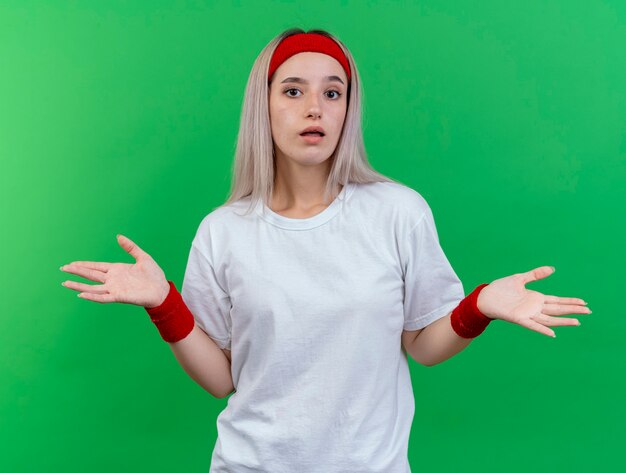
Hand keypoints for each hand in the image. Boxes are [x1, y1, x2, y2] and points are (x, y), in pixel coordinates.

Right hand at [60, 234, 170, 307]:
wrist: (162, 289)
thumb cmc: (154, 275)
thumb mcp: (143, 257)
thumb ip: (130, 247)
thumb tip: (119, 236)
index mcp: (117, 269)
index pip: (96, 267)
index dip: (84, 265)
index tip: (71, 263)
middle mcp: (113, 279)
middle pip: (91, 275)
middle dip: (77, 271)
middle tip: (62, 268)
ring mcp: (115, 288)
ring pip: (92, 287)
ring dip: (79, 285)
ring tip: (65, 282)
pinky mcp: (120, 296)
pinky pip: (103, 297)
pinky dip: (92, 296)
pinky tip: (81, 294)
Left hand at [476, 266, 590, 337]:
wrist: (485, 296)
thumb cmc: (501, 288)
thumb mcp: (520, 278)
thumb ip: (535, 274)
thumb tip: (552, 269)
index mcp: (535, 298)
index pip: (557, 301)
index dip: (570, 302)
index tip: (584, 303)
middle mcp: (534, 307)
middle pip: (557, 309)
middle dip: (573, 310)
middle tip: (589, 311)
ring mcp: (527, 314)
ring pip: (549, 319)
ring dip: (563, 321)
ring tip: (577, 322)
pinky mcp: (518, 319)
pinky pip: (532, 325)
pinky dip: (542, 330)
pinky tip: (553, 333)